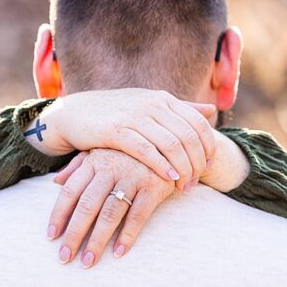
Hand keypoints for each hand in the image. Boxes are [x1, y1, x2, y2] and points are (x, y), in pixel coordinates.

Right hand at [29, 88, 217, 191]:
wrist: (74, 113)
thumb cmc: (116, 113)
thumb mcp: (150, 106)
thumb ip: (181, 109)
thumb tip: (212, 111)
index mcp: (164, 99)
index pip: (198, 124)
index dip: (208, 147)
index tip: (209, 167)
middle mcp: (153, 104)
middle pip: (189, 137)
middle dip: (197, 164)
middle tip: (196, 183)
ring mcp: (135, 115)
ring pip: (172, 145)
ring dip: (182, 170)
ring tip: (184, 187)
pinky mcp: (116, 130)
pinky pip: (147, 150)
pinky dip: (162, 166)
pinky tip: (169, 179)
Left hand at [48, 149, 174, 268]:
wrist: (169, 141)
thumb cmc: (130, 151)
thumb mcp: (102, 150)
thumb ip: (78, 165)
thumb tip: (56, 182)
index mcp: (95, 161)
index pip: (71, 191)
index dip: (59, 215)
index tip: (51, 237)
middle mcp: (111, 169)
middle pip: (87, 206)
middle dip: (74, 234)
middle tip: (65, 258)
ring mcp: (133, 177)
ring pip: (110, 214)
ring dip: (97, 240)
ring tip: (88, 261)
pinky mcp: (153, 187)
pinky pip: (138, 215)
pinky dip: (128, 235)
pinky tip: (118, 252)